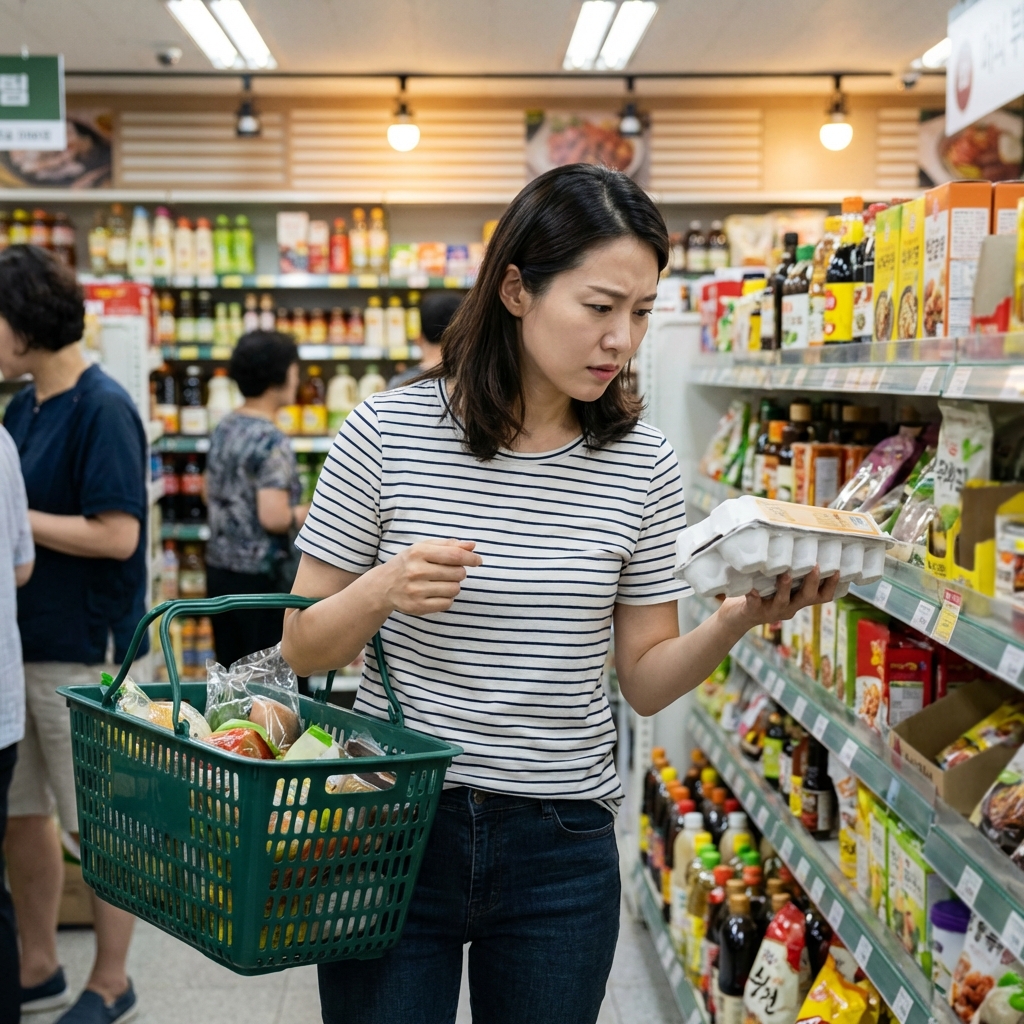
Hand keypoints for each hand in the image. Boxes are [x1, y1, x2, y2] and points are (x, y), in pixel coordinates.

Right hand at [380, 539, 482, 615]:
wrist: (383, 585)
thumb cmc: (408, 563)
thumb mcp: (423, 548)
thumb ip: (448, 545)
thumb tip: (472, 546)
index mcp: (418, 552)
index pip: (454, 555)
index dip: (471, 558)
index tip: (478, 560)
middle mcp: (416, 571)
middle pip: (458, 573)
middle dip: (459, 572)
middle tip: (449, 572)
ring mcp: (416, 590)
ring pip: (455, 589)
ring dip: (453, 586)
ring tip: (441, 583)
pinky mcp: (417, 607)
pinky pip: (447, 603)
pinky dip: (446, 599)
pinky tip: (436, 594)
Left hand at [716, 567, 839, 634]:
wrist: (737, 616)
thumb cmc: (762, 593)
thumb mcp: (779, 584)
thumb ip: (790, 570)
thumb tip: (798, 540)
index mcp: (798, 600)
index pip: (822, 596)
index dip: (832, 585)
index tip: (838, 570)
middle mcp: (789, 607)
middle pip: (807, 598)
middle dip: (813, 582)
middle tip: (815, 566)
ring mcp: (771, 611)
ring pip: (783, 601)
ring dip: (785, 588)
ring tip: (786, 575)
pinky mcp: (753, 611)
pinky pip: (755, 605)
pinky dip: (754, 597)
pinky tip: (752, 590)